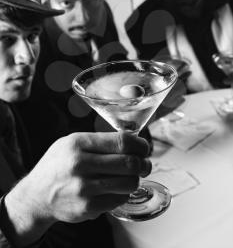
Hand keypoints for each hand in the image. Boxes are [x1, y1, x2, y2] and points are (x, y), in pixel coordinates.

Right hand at [4, 132, 150, 244]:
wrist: (37, 194)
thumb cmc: (58, 164)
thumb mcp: (72, 142)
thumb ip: (99, 140)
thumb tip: (132, 141)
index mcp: (78, 144)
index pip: (122, 142)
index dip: (140, 145)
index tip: (144, 148)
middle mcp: (81, 165)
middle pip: (129, 163)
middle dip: (144, 164)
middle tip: (145, 164)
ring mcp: (84, 188)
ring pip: (128, 183)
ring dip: (135, 179)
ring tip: (130, 177)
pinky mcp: (87, 207)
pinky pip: (119, 200)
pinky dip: (123, 194)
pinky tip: (116, 189)